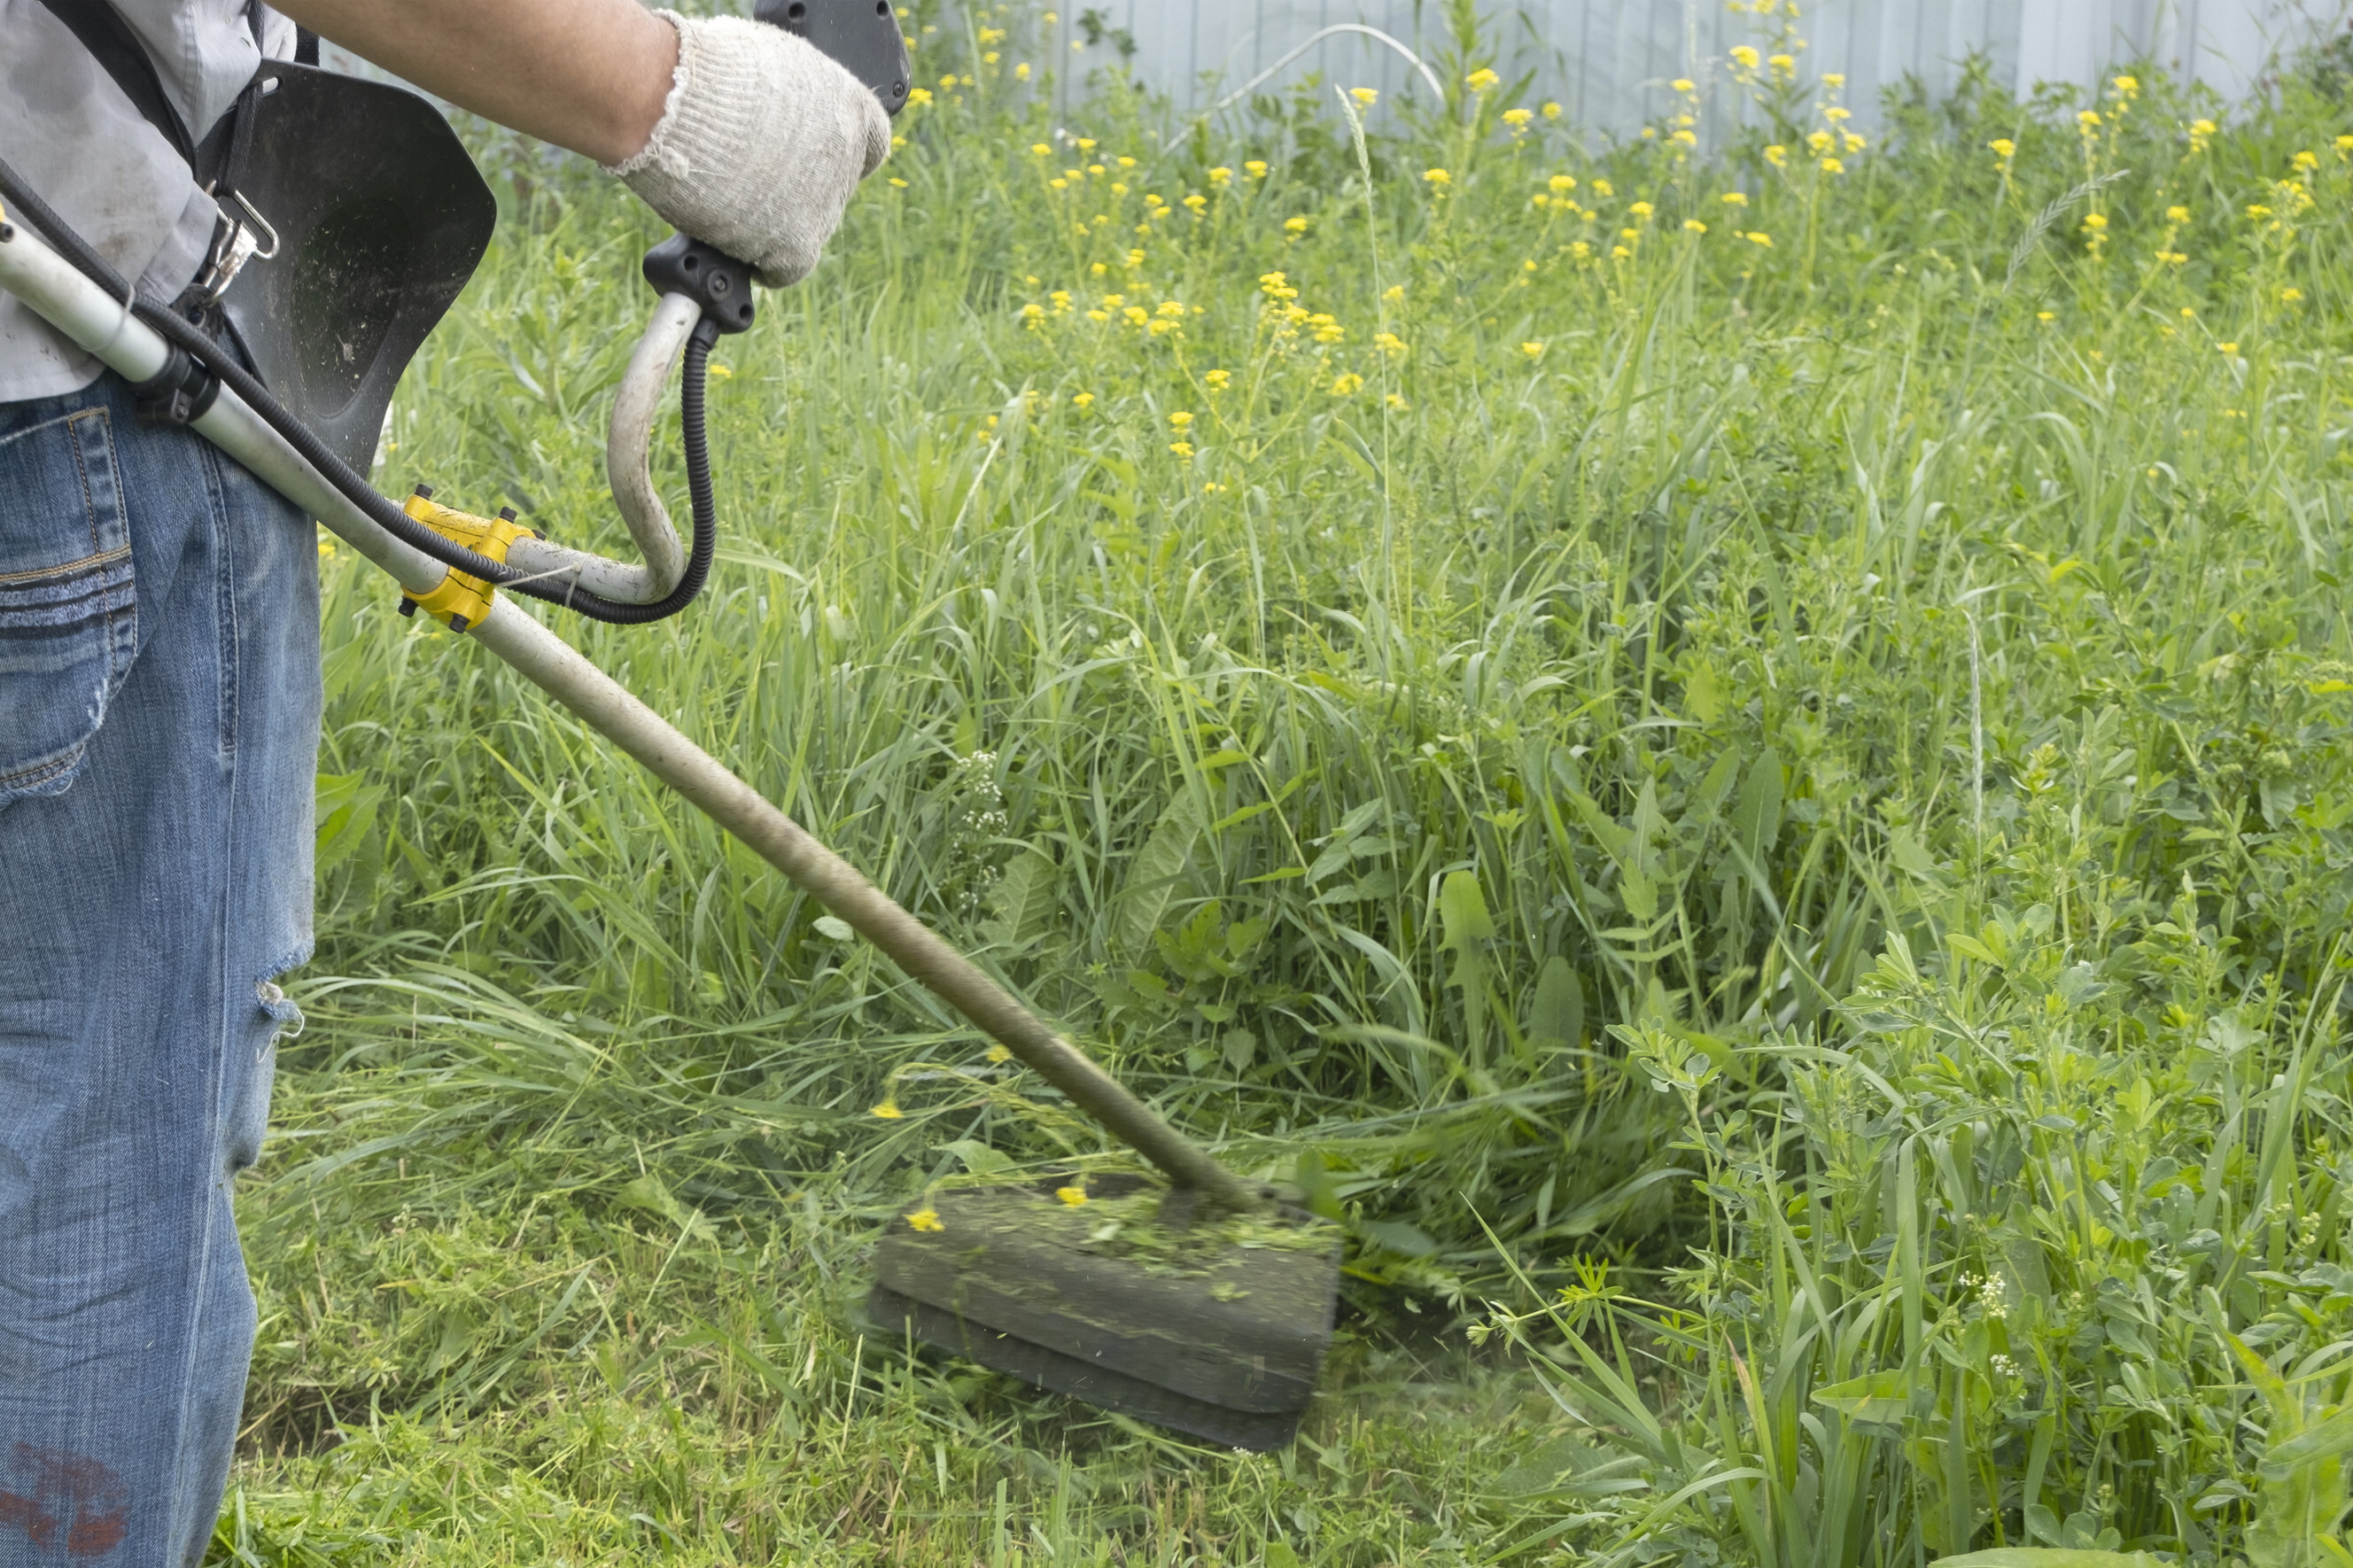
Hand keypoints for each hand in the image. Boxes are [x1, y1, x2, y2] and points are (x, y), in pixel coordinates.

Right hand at [607, 11, 889, 287]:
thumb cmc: (704, 71)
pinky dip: (764, 264)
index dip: (833, 150)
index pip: (869, 141)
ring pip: (809, 226)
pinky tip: (739, 251)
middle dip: (796, 185)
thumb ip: (789, 94)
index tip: (805, 153)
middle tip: (747, 174)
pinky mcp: (796, 242)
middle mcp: (847, 155)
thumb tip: (778, 111)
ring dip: (774, 220)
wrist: (673, 100)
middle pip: (831, 187)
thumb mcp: (765, 62)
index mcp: (848, 103)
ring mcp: (825, 202)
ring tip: (725, 198)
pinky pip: (787, 268)